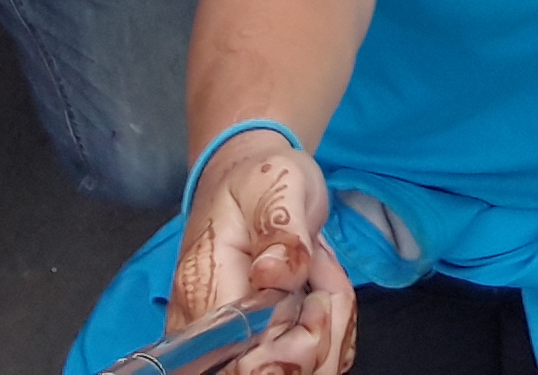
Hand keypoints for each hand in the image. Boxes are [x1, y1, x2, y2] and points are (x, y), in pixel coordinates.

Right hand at [170, 133, 355, 374]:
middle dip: (320, 335)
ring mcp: (229, 346)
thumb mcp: (277, 185)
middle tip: (322, 275)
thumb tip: (275, 275)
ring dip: (332, 329)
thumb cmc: (259, 183)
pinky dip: (333, 334)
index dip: (290, 344)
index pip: (242, 359)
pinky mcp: (255, 349)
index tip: (312, 294)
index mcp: (205, 292)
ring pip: (299, 374)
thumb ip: (279, 228)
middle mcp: (206, 333)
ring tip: (321, 275)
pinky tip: (322, 293)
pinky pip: (309, 366)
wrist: (248, 183)